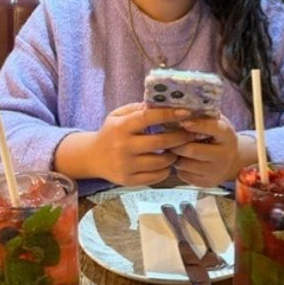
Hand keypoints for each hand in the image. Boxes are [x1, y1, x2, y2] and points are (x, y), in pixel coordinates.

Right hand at [60, 102, 197, 186]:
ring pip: (161, 162)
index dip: (168, 114)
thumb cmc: (110, 133)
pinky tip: (166, 163)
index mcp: (120, 127)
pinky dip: (166, 170)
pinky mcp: (129, 180)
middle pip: (159, 142)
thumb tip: (161, 103)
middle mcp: (123, 147)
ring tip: (177, 150)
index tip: (186, 112)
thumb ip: (137, 109)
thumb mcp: (117, 116)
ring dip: (174, 155)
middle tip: (191, 134)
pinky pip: (156, 177)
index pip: (147, 118)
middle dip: (179, 137)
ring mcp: (126, 165)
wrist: (92, 157)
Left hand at [170, 114, 246, 186]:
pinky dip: (178, 166)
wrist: (231, 160)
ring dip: (174, 155)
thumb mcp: (215, 122)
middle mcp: (224, 154)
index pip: (212, 128)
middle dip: (176, 143)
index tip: (182, 121)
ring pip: (184, 163)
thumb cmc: (216, 136)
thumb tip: (176, 106)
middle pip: (192, 149)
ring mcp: (215, 171)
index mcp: (226, 135)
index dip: (196, 125)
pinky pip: (183, 174)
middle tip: (165, 137)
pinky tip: (181, 159)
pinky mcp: (206, 182)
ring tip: (173, 148)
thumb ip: (202, 114)